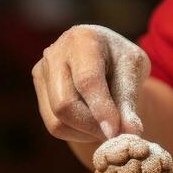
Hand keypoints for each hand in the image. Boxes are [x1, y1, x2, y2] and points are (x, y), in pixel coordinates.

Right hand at [31, 25, 147, 141]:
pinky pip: (54, 126)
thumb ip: (129, 101)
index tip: (116, 132)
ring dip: (86, 132)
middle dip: (93, 126)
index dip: (101, 109)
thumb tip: (130, 133)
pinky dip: (77, 133)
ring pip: (58, 121)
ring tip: (107, 125)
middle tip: (116, 133)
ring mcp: (42, 71)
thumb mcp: (134, 72)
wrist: (104, 58)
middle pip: (65, 104)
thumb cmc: (121, 61)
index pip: (87, 80)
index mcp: (84, 39)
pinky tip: (93, 123)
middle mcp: (55, 52)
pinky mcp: (39, 90)